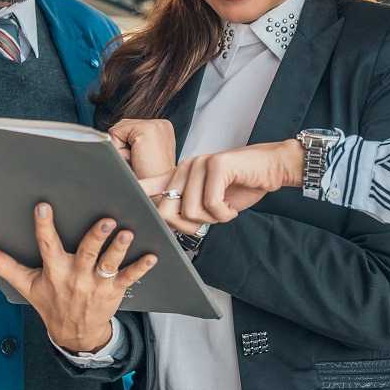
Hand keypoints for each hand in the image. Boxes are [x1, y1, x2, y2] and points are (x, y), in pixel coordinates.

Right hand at [0, 204, 158, 352]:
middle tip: (106, 220)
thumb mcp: (24, 283)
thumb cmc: (49, 301)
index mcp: (54, 271)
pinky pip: (129, 278)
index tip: (44, 206)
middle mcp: (76, 276)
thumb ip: (0, 261)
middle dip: (96, 237)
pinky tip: (152, 256)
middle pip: (86, 253)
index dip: (44, 227)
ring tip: (127, 233)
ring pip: (109, 264)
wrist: (74, 333)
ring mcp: (96, 284)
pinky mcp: (114, 290)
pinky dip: (141, 268)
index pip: (47, 245)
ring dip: (119, 249)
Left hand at [108, 118, 176, 178]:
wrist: (159, 193)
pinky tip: (134, 158)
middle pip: (123, 126)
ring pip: (118, 129)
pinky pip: (115, 133)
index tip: (139, 160)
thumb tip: (110, 136)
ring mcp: (155, 125)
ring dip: (121, 148)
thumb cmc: (149, 180)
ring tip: (137, 161)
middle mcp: (161, 124)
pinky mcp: (146, 130)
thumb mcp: (142, 155)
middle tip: (138, 162)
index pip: (130, 127)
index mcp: (162, 128)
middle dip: (122, 145)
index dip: (126, 145)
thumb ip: (131, 141)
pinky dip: (118, 149)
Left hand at [140, 139, 303, 231]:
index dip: (133, 196)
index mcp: (180, 175)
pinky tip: (232, 207)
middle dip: (188, 226)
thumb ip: (189, 208)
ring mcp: (199, 164)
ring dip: (212, 220)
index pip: (149, 186)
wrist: (271, 167)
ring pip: (189, 211)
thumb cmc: (242, 186)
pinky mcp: (216, 165)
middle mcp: (185, 167)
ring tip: (225, 209)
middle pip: (166, 211)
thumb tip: (167, 222)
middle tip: (209, 220)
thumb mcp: (210, 201)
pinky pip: (211, 205)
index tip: (117, 204)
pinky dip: (225, 214)